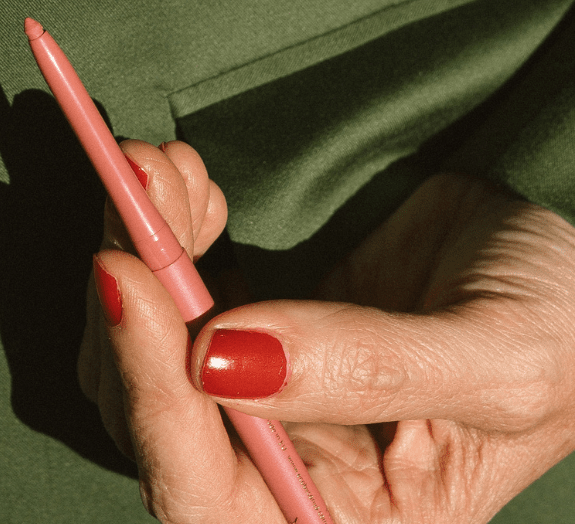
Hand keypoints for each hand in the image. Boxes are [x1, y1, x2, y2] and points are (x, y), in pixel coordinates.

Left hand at [79, 140, 574, 522]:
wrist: (559, 237)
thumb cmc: (562, 319)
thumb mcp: (497, 361)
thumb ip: (367, 369)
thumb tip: (221, 360)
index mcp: (344, 515)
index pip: (207, 496)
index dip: (151, 396)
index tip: (124, 277)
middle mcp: (286, 464)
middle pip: (149, 413)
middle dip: (132, 298)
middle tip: (137, 188)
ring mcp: (259, 387)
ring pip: (143, 341)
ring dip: (137, 245)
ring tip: (160, 166)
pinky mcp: (249, 319)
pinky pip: (167, 287)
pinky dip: (160, 226)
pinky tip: (190, 182)